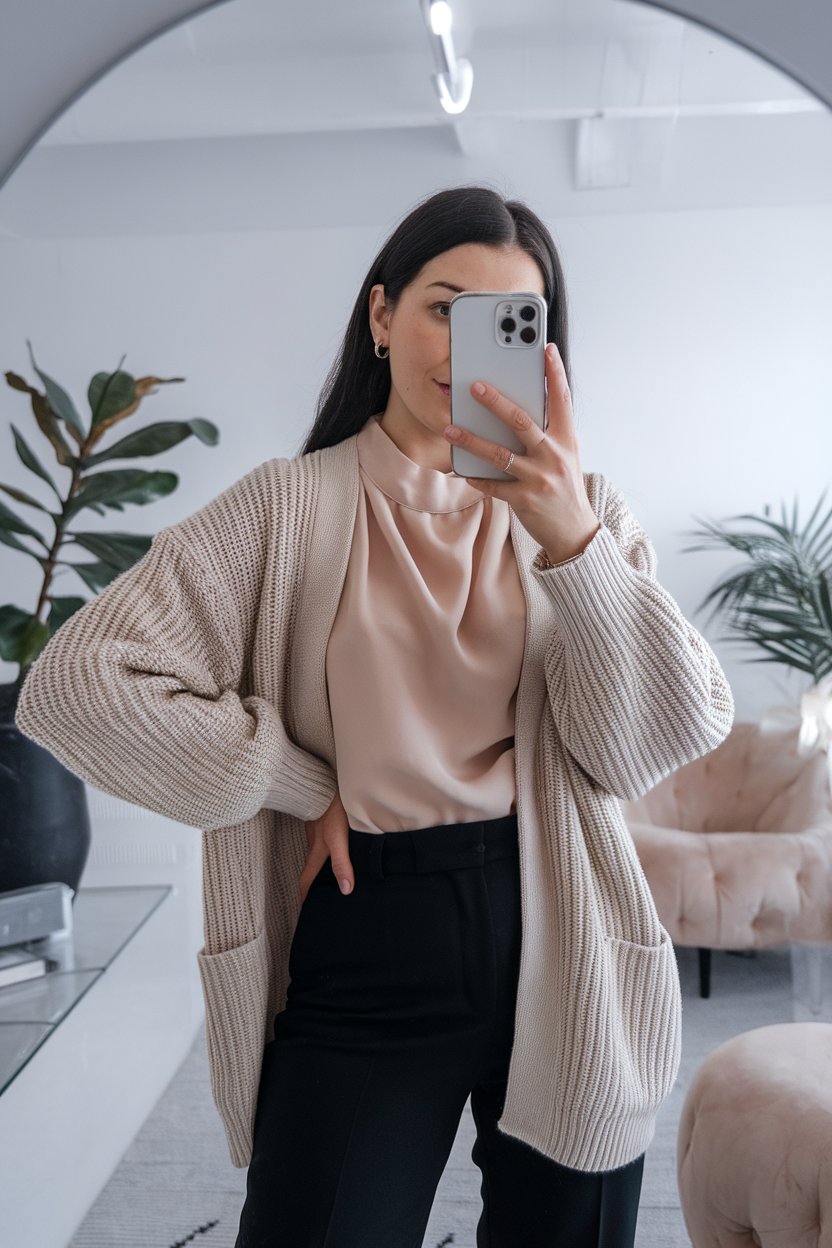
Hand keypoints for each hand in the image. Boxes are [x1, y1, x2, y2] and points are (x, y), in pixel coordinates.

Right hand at [301, 786, 353, 902]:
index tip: (303, 909)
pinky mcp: (320, 816)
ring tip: (329, 874)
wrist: (322, 781)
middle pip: (312, 867)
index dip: (305, 896)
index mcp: (317, 851)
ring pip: (317, 851)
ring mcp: (316, 828)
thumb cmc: (331, 809)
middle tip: (317, 896)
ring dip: (320, 864)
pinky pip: (322, 837)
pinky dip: (326, 846)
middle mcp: (314, 842)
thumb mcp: (338, 838)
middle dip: (312, 883)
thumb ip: (341, 862)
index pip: (307, 879)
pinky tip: (336, 844)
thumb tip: (345, 890)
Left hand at [443, 341, 600, 564]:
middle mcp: (554, 455)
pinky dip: (476, 478)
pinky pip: (493, 485)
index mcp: (566, 440)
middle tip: (474, 386)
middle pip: (522, 422)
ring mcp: (539, 478)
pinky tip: (463, 471)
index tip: (547, 349)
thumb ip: (546, 434)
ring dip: (471, 440)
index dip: (555, 373)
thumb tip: (513, 411)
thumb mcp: (564, 456)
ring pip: (499, 454)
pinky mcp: (525, 499)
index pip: (562, 400)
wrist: (574, 531)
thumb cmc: (563, 487)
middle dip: (496, 402)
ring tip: (450, 428)